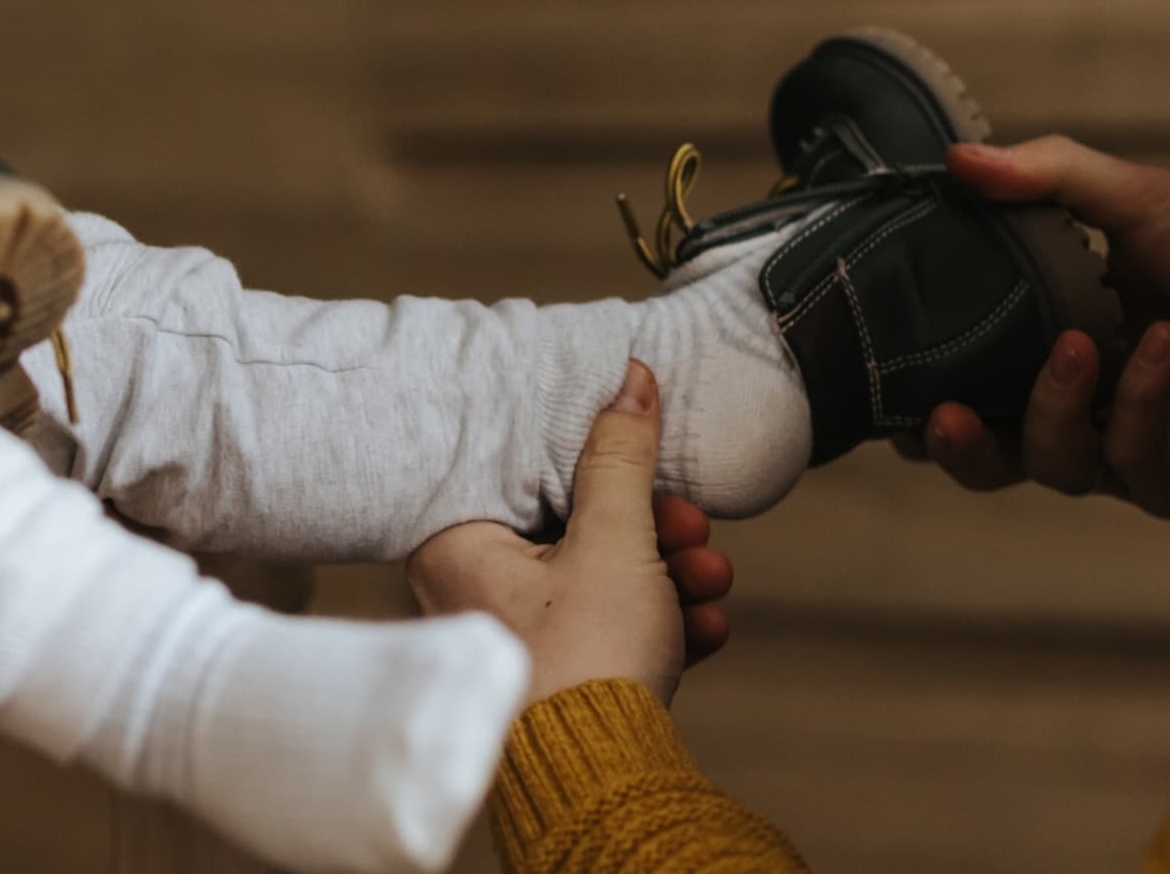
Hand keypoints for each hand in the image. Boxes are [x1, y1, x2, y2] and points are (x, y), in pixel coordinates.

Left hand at [407, 362, 732, 707]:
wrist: (604, 790)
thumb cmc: (585, 664)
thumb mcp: (613, 541)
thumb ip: (621, 456)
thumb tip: (630, 380)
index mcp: (457, 548)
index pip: (525, 472)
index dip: (595, 460)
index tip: (645, 456)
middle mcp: (472, 595)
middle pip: (571, 528)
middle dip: (650, 529)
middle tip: (692, 528)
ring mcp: (514, 645)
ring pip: (598, 582)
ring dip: (666, 576)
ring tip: (712, 581)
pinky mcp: (555, 686)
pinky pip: (607, 635)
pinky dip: (658, 624)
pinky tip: (705, 628)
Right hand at [902, 139, 1169, 517]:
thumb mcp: (1138, 194)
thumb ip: (1046, 175)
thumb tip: (955, 158)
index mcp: (1055, 337)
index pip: (971, 379)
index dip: (923, 391)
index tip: (883, 377)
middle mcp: (1086, 401)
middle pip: (997, 452)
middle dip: (958, 447)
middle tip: (938, 417)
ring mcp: (1132, 444)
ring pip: (1054, 466)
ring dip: (1050, 410)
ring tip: (1078, 344)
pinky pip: (1132, 463)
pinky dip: (1135, 404)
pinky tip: (1160, 347)